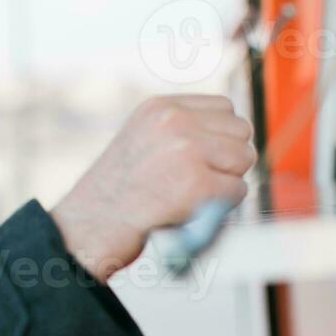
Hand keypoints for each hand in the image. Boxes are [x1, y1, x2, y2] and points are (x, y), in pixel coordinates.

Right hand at [50, 95, 255, 282]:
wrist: (91, 228)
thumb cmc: (115, 194)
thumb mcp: (142, 140)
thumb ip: (179, 130)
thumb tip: (230, 136)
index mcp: (160, 107)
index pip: (224, 107)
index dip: (221, 136)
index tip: (204, 159)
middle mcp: (175, 121)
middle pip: (240, 131)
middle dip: (228, 158)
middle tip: (199, 180)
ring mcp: (187, 150)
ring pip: (243, 159)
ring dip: (227, 181)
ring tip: (192, 195)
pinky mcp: (197, 184)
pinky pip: (237, 191)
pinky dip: (222, 207)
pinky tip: (192, 211)